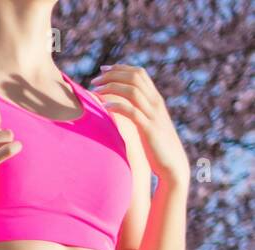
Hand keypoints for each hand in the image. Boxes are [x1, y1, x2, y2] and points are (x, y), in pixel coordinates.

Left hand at [91, 64, 188, 184]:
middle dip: (113, 74)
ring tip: (95, 90)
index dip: (121, 68)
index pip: (140, 74)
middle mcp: (156, 103)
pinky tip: (103, 106)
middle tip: (95, 79)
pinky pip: (132, 111)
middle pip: (135, 77)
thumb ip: (137, 113)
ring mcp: (153, 115)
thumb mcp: (147, 125)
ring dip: (112, 87)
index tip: (103, 69)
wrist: (173, 164)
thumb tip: (120, 108)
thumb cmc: (157, 146)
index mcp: (155, 100)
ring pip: (133, 90)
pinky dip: (117, 105)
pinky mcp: (149, 129)